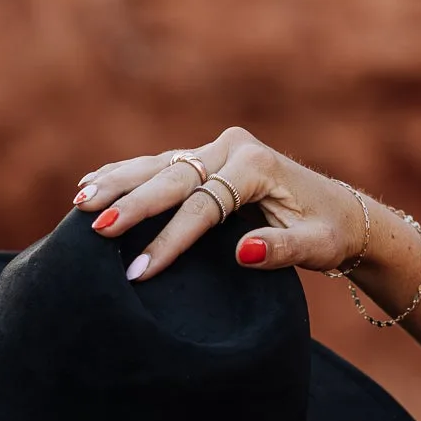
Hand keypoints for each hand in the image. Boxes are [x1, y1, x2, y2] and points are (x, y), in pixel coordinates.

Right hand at [72, 128, 367, 281]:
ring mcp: (215, 150)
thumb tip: (244, 252)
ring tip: (79, 204)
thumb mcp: (317, 247)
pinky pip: (158, 165)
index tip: (141, 271)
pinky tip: (91, 184)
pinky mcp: (205, 158)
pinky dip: (124, 175)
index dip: (170, 240)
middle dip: (130, 205)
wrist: (341, 212)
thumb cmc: (329, 233)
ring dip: (116, 184)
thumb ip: (282, 251)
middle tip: (93, 228)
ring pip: (156, 165)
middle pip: (170, 178)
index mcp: (255, 166)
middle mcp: (231, 149)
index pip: (202, 205)